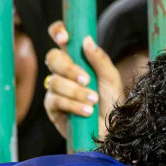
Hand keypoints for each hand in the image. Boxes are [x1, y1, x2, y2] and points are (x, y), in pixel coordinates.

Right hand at [43, 20, 121, 143]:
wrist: (111, 132)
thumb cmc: (112, 104)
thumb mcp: (111, 80)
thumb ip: (100, 59)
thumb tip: (86, 40)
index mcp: (77, 59)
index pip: (61, 38)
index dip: (58, 32)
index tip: (65, 38)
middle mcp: (64, 72)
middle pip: (53, 58)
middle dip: (69, 68)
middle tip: (87, 80)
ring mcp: (56, 89)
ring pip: (55, 81)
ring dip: (76, 92)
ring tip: (93, 101)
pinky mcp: (52, 108)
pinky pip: (55, 100)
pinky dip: (72, 105)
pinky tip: (86, 111)